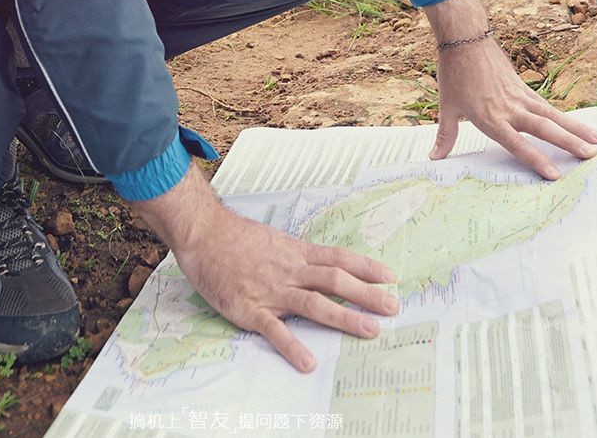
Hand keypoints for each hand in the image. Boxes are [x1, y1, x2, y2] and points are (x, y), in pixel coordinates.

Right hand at [129, 168, 398, 371]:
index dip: (366, 267)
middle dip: (367, 294)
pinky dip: (293, 346)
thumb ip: (295, 254)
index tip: (390, 276)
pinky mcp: (251, 310)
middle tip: (393, 307)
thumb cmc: (235, 237)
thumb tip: (318, 263)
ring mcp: (272, 291)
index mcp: (296, 253)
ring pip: (315, 304)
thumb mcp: (273, 240)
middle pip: (336, 281)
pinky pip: (275, 331)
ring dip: (345, 318)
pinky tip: (308, 362)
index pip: (339, 259)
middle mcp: (291, 270)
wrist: (203, 234)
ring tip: (370, 331)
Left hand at [423, 0, 596, 177]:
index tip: (555, 174)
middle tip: (591, 155)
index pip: (517, 143)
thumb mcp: (447, 107)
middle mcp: (511, 109)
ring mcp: (521, 97)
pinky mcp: (525, 88)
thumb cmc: (455, 73)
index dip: (536, 159)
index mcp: (491, 117)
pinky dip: (565, 117)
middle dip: (569, 143)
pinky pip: (548, 106)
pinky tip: (580, 126)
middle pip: (544, 128)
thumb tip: (434, 158)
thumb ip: (446, 135)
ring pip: (554, 116)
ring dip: (577, 129)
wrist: (466, 39)